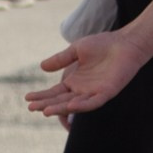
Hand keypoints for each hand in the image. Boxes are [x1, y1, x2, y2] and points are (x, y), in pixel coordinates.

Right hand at [26, 31, 145, 117]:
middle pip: (61, 101)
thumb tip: (42, 66)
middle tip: (31, 107)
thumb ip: (61, 59)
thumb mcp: (77, 50)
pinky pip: (93, 102)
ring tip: (46, 110)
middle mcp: (82, 90)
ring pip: (74, 105)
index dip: (41, 96)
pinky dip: (83, 105)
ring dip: (61, 108)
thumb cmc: (103, 44)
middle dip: (46, 104)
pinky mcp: (107, 92)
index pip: (54, 92)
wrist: (125, 42)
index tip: (27, 97)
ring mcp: (94, 92)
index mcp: (74, 81)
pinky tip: (71, 105)